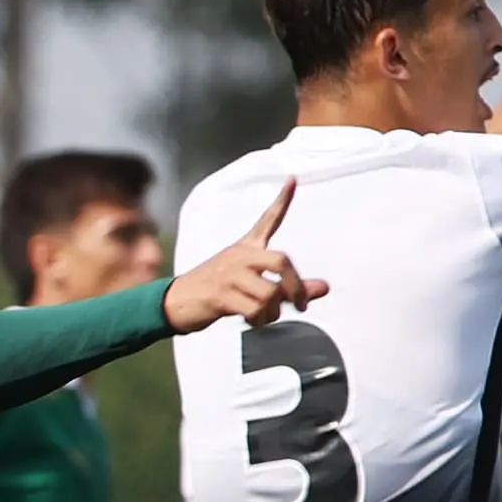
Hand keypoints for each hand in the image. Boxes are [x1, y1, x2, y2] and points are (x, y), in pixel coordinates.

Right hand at [161, 180, 326, 331]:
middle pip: (282, 262)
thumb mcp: (253, 284)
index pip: (268, 220)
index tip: (293, 180)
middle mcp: (240, 256)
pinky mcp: (220, 295)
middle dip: (297, 288)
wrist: (176, 301)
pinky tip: (252, 321)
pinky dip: (259, 321)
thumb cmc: (218, 291)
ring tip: (264, 317)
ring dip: (273, 313)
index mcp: (246, 248)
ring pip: (270, 294)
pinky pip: (254, 310)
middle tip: (301, 306)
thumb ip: (288, 286)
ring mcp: (229, 274)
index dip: (282, 201)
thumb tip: (325, 288)